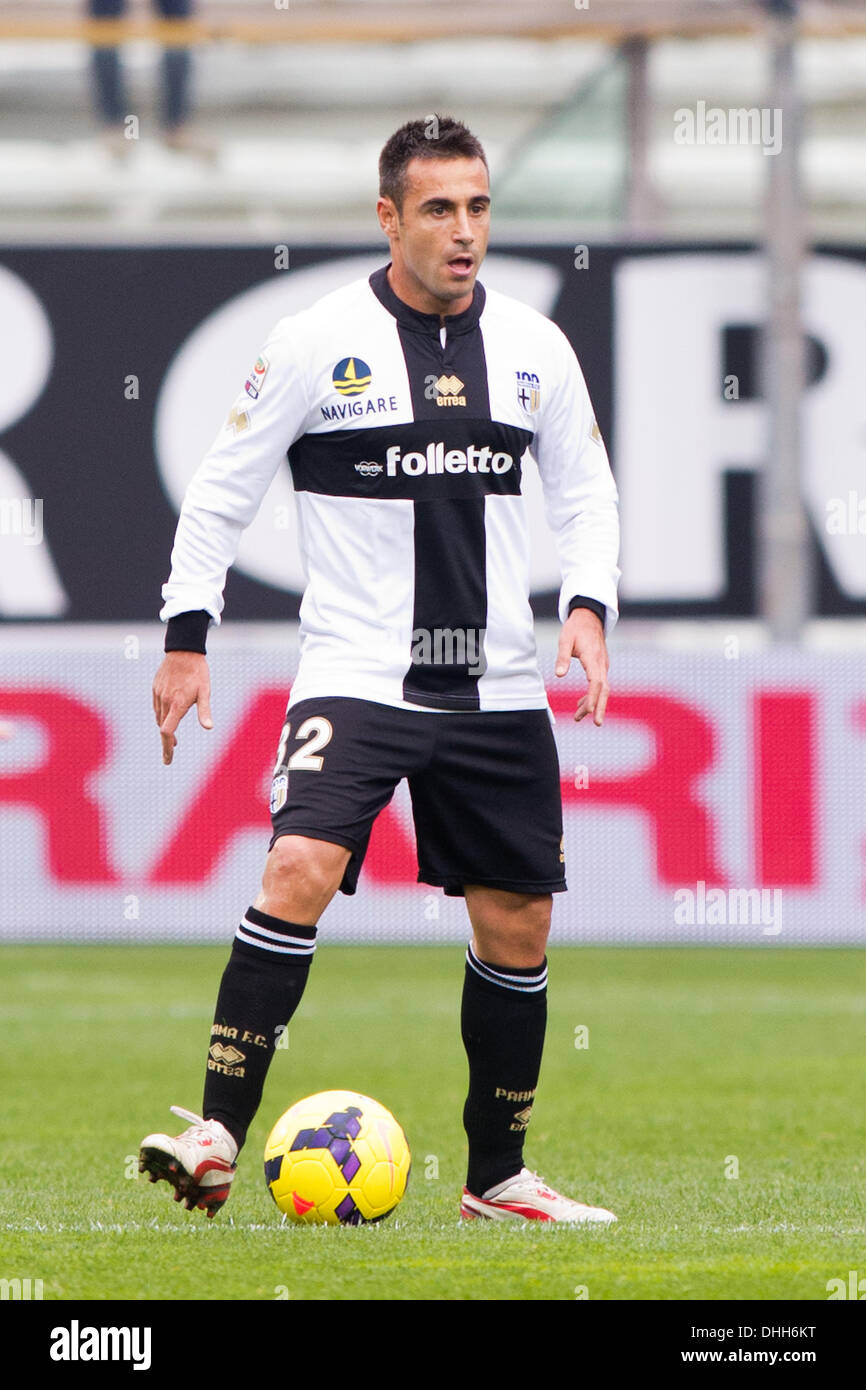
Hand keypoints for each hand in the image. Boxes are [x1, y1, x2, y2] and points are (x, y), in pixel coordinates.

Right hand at [152, 651, 212, 764]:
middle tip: (170, 754)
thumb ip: (205, 710)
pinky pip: (156, 707)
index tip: (168, 760)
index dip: (167, 748)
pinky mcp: (155, 688)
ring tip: (173, 738)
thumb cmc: (197, 672)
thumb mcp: (205, 692)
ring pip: (159, 718)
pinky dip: (161, 716)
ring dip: (164, 729)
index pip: (167, 732)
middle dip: (167, 742)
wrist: (183, 651)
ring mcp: (158, 694)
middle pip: (162, 728)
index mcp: (177, 704)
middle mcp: (165, 701)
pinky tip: (168, 717)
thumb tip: (209, 727)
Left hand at [554, 608, 609, 725]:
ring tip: (579, 717)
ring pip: (601, 688)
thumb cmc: (575, 628)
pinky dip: (591, 695)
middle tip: (596, 723)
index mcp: (592, 658)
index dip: (593, 698)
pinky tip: (581, 704)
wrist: (589, 617)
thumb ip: (562, 657)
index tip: (589, 711)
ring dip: (592, 703)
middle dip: (599, 706)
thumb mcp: (565, 640)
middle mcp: (601, 663)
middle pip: (604, 689)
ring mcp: (602, 665)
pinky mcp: (600, 666)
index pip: (596, 682)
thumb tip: (559, 675)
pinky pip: (599, 684)